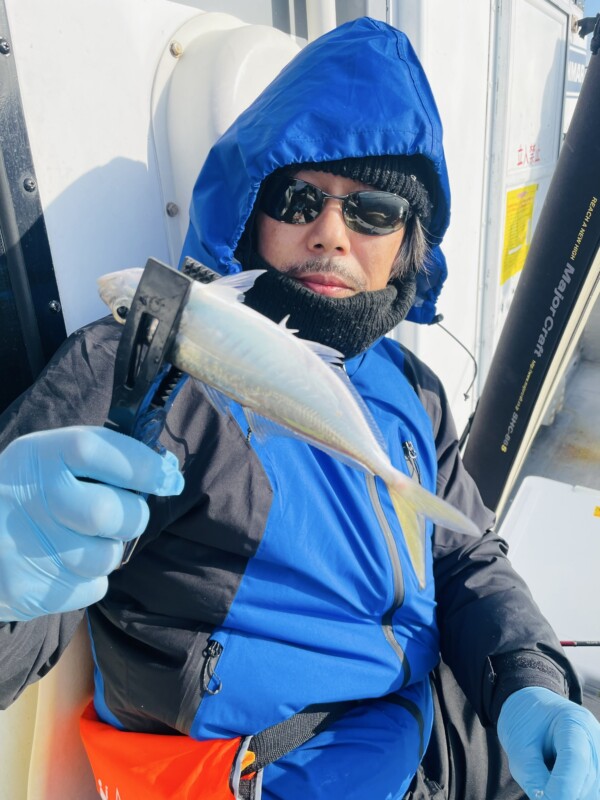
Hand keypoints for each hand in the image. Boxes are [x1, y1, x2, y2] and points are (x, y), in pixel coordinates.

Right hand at [0, 426, 183, 620]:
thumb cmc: (31, 494)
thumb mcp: (51, 460)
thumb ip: (103, 460)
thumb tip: (168, 474)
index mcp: (37, 455)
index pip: (93, 449)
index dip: (140, 465)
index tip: (169, 479)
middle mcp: (26, 497)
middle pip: (109, 513)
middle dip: (131, 518)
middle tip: (122, 516)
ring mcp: (22, 546)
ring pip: (106, 557)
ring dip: (107, 551)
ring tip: (81, 540)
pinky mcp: (25, 590)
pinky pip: (91, 589)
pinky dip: (88, 580)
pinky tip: (63, 563)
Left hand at [498, 686, 599, 798]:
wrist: (532, 709)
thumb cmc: (524, 722)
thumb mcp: (517, 745)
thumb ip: (532, 774)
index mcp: (574, 721)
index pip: (576, 758)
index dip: (562, 786)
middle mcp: (595, 738)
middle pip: (587, 780)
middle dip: (562, 794)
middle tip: (538, 791)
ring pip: (591, 792)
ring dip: (568, 794)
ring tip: (545, 777)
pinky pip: (590, 793)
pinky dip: (572, 794)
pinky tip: (557, 784)